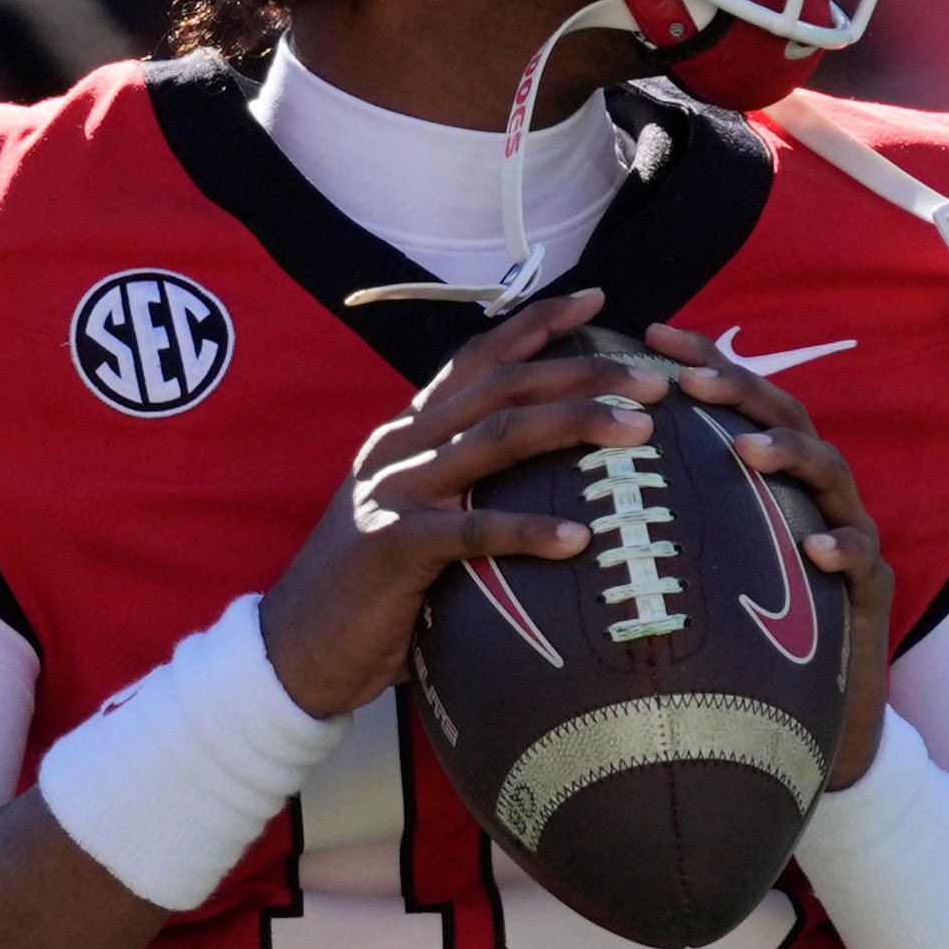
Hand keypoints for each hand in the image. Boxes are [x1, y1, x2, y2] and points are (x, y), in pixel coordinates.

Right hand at [258, 285, 658, 719]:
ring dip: (573, 426)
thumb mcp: (414, 516)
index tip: (597, 300)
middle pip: (501, 389)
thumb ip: (462, 488)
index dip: (536, 326)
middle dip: (582, 374)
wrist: (295, 647)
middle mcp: (400, 448)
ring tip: (639, 431)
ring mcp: (393, 492)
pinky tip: (579, 539)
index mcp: (407, 434)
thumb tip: (544, 482)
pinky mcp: (392, 546)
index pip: (476, 361)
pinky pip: (471, 531)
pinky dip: (528, 531)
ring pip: (494, 439)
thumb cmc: (370, 589)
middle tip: (653, 380)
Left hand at [644, 321, 893, 787]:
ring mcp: (845, 529)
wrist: (803, 710)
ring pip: (830, 473)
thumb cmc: (735, 627)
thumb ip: (652, 513)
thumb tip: (559, 484)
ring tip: (746, 451)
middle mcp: (807, 489)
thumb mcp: (689, 560)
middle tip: (690, 383)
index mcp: (762, 474)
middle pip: (784, 415)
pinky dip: (843, 546)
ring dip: (788, 454)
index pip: (732, 402)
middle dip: (740, 390)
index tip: (650, 333)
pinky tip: (818, 548)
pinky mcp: (871, 585)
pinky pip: (864, 558)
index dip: (699, 361)